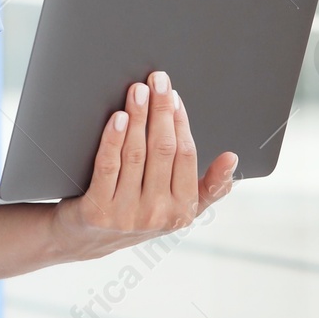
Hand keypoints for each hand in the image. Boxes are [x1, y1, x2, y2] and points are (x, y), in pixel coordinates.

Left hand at [50, 70, 237, 261]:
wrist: (86, 238)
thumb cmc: (136, 212)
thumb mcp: (177, 209)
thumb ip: (207, 187)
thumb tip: (232, 159)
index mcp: (182, 210)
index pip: (185, 155)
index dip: (180, 122)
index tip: (174, 95)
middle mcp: (157, 213)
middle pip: (162, 150)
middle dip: (160, 110)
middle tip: (157, 79)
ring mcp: (127, 214)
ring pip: (136, 154)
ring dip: (138, 117)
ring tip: (137, 90)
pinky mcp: (98, 210)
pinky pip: (108, 166)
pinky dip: (113, 139)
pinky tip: (117, 117)